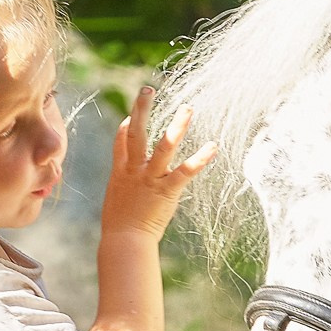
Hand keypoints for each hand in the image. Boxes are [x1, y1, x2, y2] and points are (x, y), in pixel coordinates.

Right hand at [106, 86, 216, 242]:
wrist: (124, 241)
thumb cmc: (120, 226)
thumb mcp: (117, 199)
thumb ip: (124, 186)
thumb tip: (130, 184)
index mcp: (121, 172)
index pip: (122, 141)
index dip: (128, 126)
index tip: (133, 116)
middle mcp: (134, 170)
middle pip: (136, 134)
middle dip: (142, 109)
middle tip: (148, 89)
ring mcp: (150, 178)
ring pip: (163, 146)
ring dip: (177, 126)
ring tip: (187, 108)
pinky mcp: (166, 190)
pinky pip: (185, 171)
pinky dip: (200, 158)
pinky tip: (213, 147)